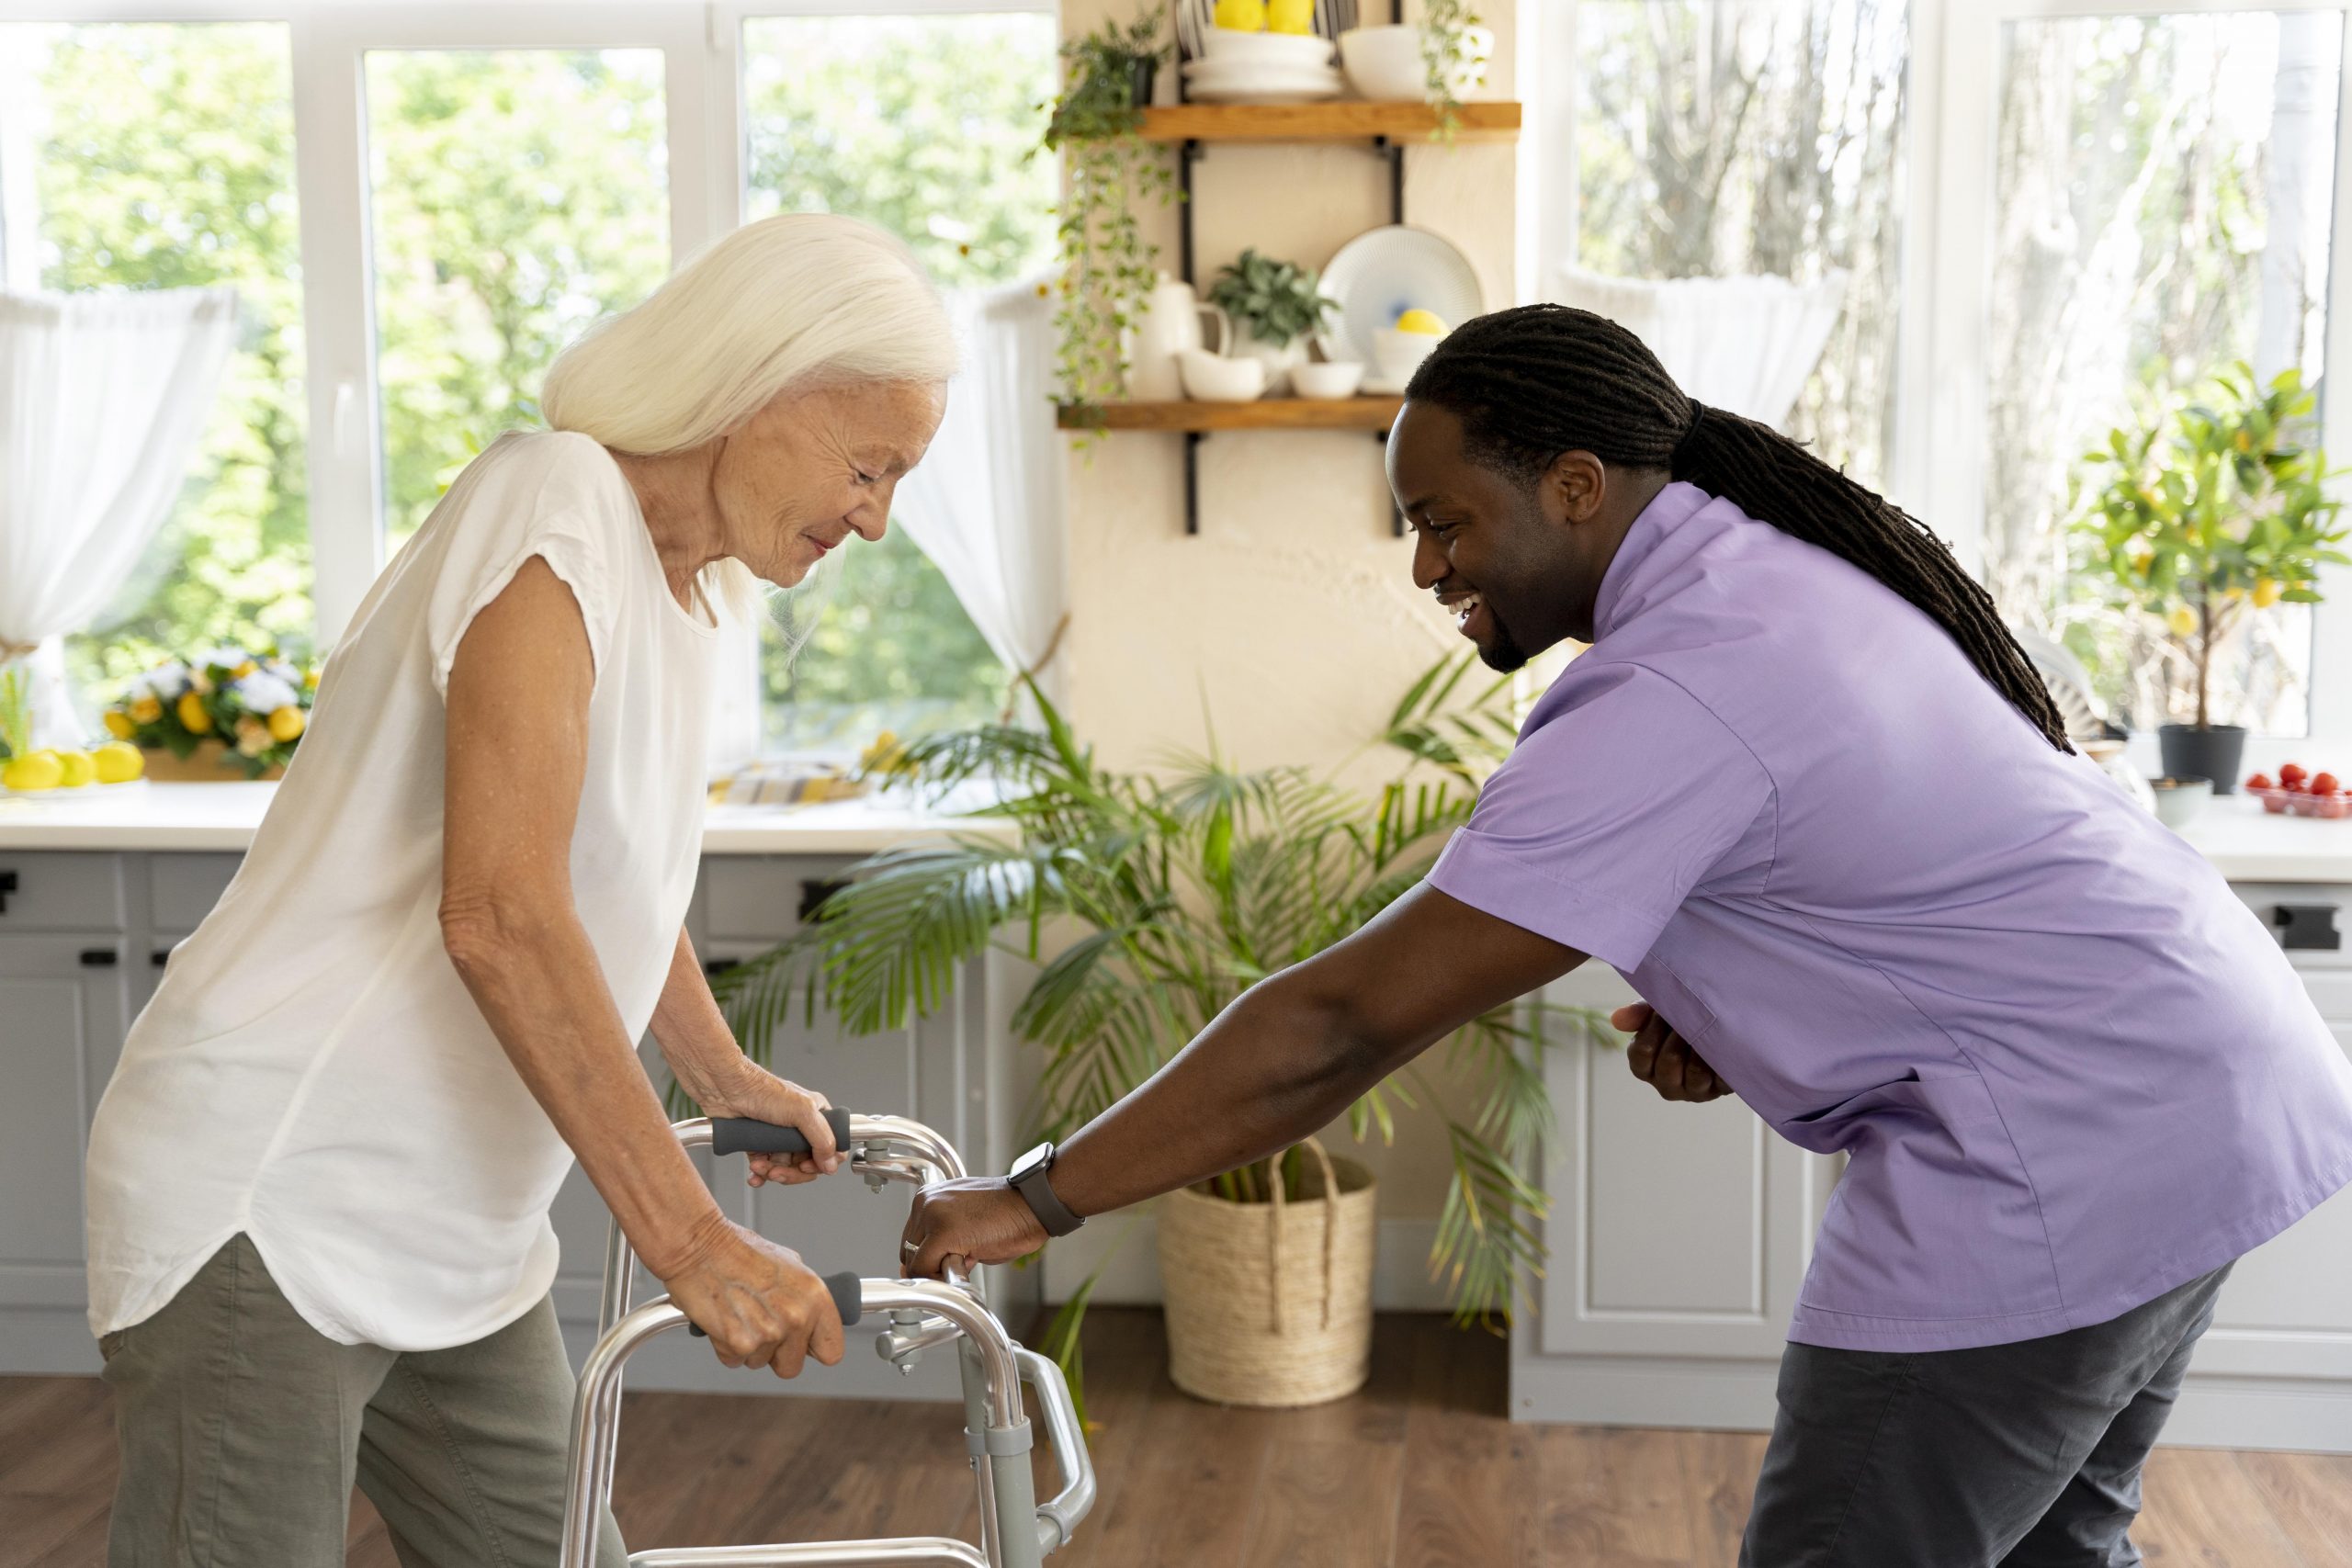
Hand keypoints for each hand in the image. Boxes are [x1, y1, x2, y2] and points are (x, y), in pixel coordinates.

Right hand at [658, 1214, 846, 1376]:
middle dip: (775, 1353)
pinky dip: (726, 1346)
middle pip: (792, 1366)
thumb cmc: (738, 1251)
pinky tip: (724, 1319)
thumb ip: (804, 1298)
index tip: (803, 1346)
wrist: (700, 1247)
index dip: (813, 1350)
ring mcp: (769, 1333)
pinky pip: (735, 1361)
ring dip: (748, 1346)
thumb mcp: (788, 1264)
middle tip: (760, 1325)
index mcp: (816, 1297)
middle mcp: (797, 1317)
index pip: (831, 1351)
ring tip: (739, 1313)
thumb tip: (812, 1318)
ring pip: (760, 1364)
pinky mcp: (740, 1344)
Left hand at [702, 1064, 842, 1187]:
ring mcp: (780, 1137)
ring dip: (772, 1173)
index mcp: (817, 1115)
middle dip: (792, 1172)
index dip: (822, 1161)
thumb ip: (822, 1139)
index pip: (831, 1147)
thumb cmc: (762, 1090)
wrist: (726, 1090)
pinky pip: (766, 1167)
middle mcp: (800, 1127)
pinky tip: (755, 1174)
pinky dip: (760, 1174)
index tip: (807, 1166)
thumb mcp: (802, 1112)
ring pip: (785, 1167)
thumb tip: (832, 1163)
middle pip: (807, 1162)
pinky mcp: (760, 1144)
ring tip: (761, 1167)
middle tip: (779, 1172)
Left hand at [899, 1178, 1050, 1279]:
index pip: (911, 1239)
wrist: (1034, 1203)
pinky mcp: (943, 1232)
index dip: (929, 1258)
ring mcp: (932, 1215)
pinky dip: (942, 1276)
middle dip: (932, 1264)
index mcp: (929, 1197)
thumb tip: (923, 1268)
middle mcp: (925, 1202)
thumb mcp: (966, 1223)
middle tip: (963, 1260)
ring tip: (969, 1257)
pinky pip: (925, 1268)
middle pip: (909, 1251)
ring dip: (939, 1270)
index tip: (951, 1260)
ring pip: (915, 1261)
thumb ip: (942, 1240)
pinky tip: (968, 1263)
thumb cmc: (1008, 1214)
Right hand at [1614, 1002, 1732, 1102]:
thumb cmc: (1683, 1020)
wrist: (1723, 1027)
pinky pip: (1722, 1077)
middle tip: (1690, 1016)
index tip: (1663, 1011)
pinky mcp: (1720, 1090)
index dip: (1652, 1028)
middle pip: (1669, 1061)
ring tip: (1707, 1027)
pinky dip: (1722, 1057)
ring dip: (1702, 1044)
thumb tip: (1618, 1019)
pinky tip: (1722, 1042)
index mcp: (1646, 1068)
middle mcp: (1667, 1085)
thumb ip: (1639, 1014)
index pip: (1640, 1054)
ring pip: (1696, 1071)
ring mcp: (1694, 1091)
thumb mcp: (1659, 1013)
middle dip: (1680, 1034)